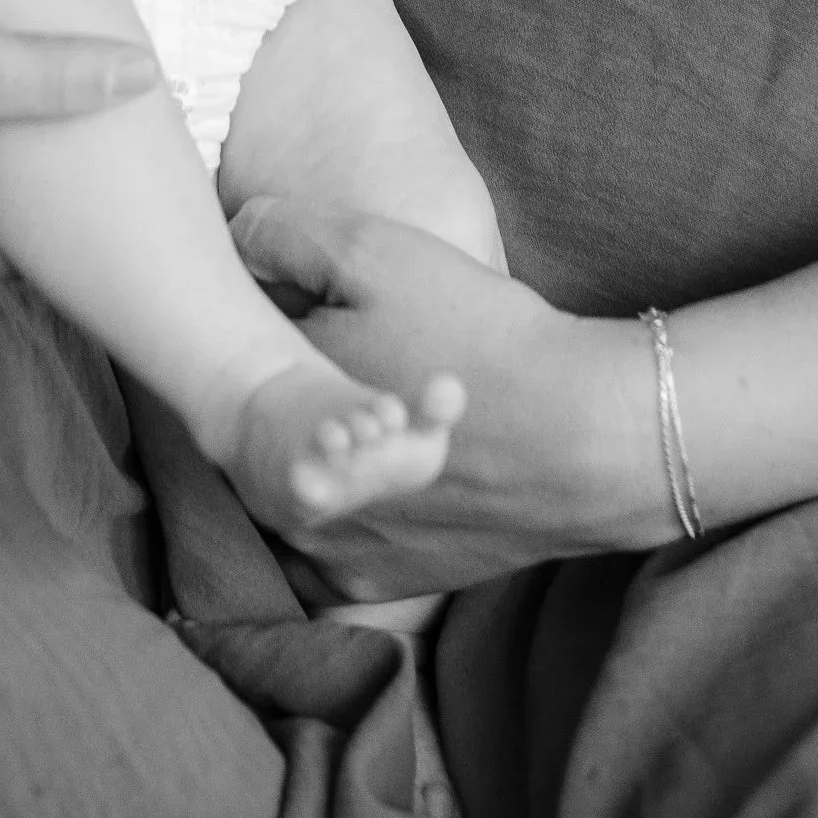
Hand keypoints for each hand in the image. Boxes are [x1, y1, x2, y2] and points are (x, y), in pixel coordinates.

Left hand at [231, 197, 669, 589]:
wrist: (582, 435)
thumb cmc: (475, 335)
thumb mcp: (376, 252)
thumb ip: (288, 236)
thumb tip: (235, 234)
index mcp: (277, 411)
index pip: (236, 369)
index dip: (261, 333)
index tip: (293, 311)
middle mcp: (290, 494)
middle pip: (262, 442)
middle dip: (285, 406)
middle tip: (333, 365)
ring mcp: (336, 550)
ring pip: (293, 502)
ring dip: (311, 467)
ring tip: (356, 421)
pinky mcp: (387, 584)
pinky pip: (336, 555)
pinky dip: (345, 518)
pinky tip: (375, 481)